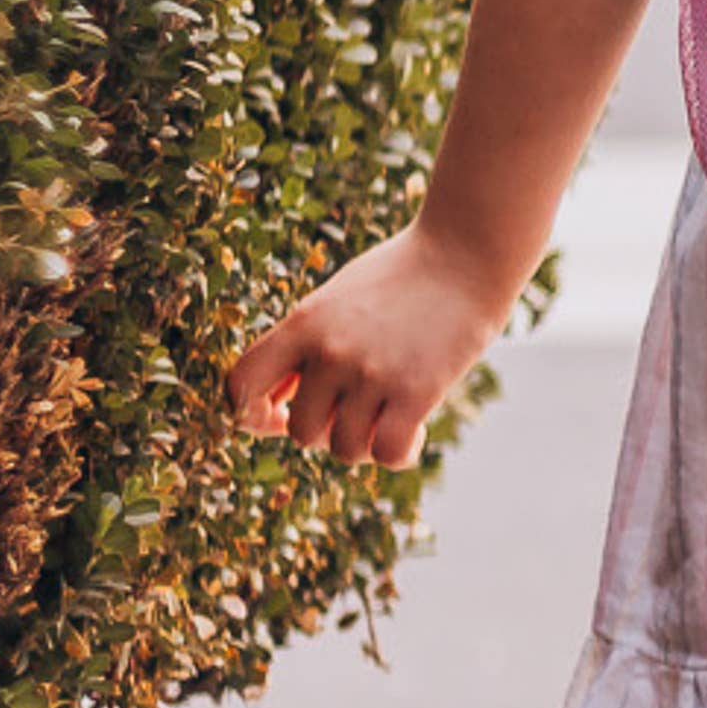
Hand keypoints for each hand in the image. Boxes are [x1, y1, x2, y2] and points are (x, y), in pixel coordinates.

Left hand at [228, 222, 520, 468]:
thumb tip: (279, 402)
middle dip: (326, 430)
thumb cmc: (400, 277)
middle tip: (358, 409)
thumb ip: (305, 345)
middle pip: (301, 431)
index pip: (241, 385)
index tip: (279, 413)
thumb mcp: (336, 299)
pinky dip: (399, 453)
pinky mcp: (415, 392)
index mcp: (302, 324)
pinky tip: (414, 431)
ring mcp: (371, 373)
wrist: (465, 253)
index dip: (252, 413)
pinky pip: (387, 454)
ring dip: (365, 443)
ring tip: (388, 416)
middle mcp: (329, 351)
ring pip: (343, 449)